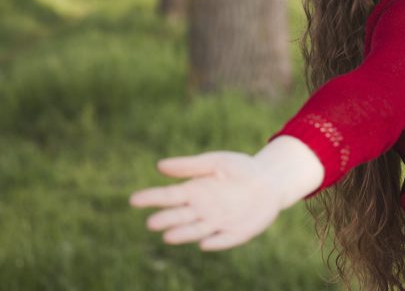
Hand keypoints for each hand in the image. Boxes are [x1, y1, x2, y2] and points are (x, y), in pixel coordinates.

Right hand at [129, 151, 283, 250]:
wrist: (270, 181)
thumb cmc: (240, 169)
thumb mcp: (217, 161)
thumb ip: (190, 166)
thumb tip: (159, 166)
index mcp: (194, 191)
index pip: (168, 196)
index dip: (151, 198)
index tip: (134, 200)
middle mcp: (202, 210)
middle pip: (180, 216)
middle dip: (166, 220)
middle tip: (152, 223)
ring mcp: (218, 223)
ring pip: (197, 231)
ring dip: (184, 235)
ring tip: (169, 236)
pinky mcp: (236, 233)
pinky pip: (224, 239)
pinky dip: (215, 242)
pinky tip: (205, 244)